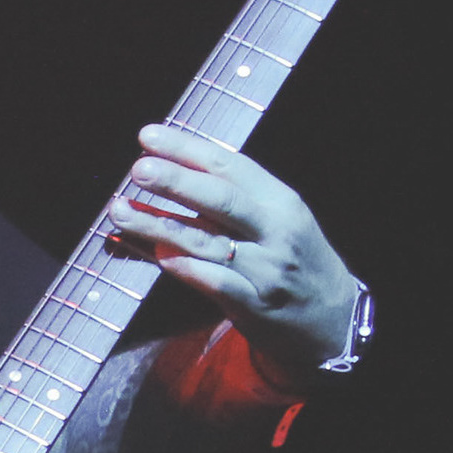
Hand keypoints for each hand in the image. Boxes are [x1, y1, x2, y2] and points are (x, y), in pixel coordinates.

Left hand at [106, 125, 359, 385]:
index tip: (148, 135)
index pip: (228, 165)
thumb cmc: (292, 260)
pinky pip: (218, 284)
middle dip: (176, 181)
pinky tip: (159, 256)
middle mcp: (274, 230)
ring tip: (120, 211)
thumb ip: (230, 199)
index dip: (186, 148)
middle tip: (137, 168)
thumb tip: (169, 173)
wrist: (332, 317)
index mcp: (279, 199)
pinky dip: (189, 269)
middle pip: (220, 199)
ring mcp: (266, 269)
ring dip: (160, 226)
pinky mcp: (256, 305)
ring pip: (208, 241)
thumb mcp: (276, 218)